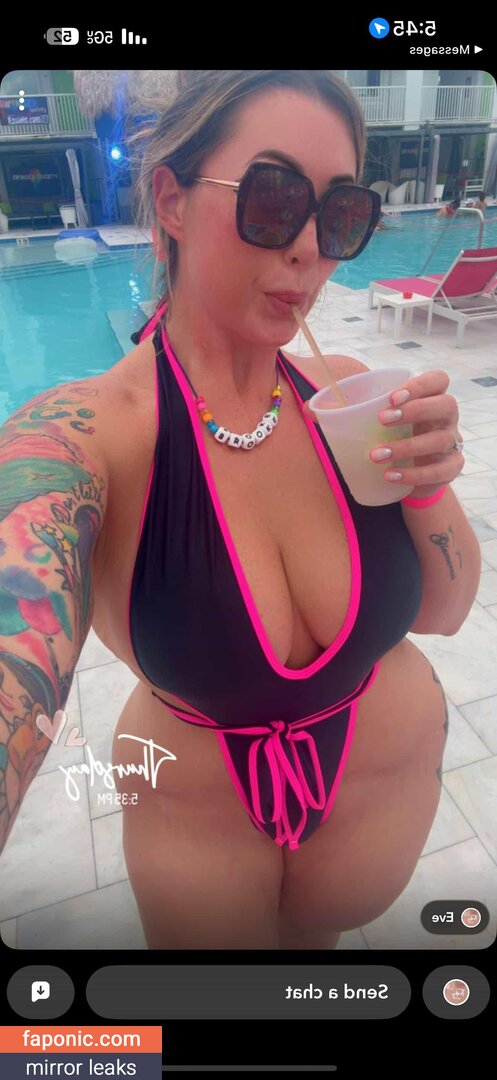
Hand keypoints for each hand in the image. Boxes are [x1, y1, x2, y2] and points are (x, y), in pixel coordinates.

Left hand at [303, 370, 463, 499]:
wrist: (411, 473)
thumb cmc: (392, 436)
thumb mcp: (371, 421)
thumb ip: (342, 411)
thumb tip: (307, 409)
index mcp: (429, 397)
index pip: (438, 380)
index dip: (420, 385)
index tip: (392, 397)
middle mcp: (446, 417)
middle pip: (447, 404)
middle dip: (416, 410)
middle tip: (383, 420)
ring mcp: (452, 443)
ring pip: (440, 439)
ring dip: (406, 447)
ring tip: (376, 455)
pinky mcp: (450, 468)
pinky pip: (439, 470)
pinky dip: (413, 474)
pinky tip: (390, 475)